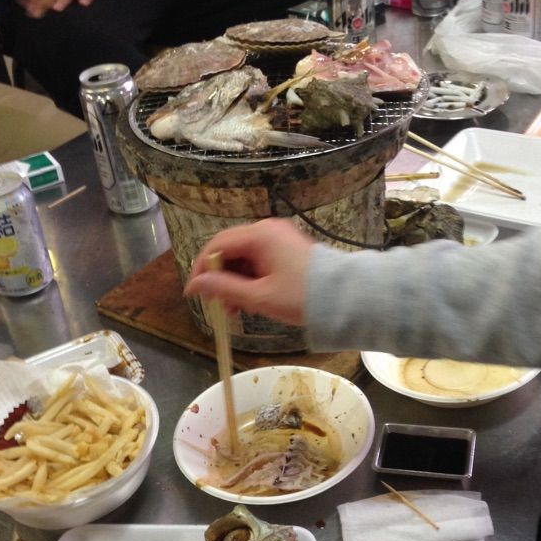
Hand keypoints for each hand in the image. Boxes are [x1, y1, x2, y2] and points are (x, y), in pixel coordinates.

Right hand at [184, 219, 316, 326]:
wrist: (346, 298)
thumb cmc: (302, 297)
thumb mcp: (259, 297)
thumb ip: (224, 289)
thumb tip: (195, 285)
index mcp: (260, 235)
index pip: (217, 245)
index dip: (201, 269)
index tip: (194, 293)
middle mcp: (268, 230)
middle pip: (229, 250)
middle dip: (220, 278)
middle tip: (217, 306)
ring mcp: (279, 238)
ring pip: (243, 257)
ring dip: (234, 282)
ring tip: (235, 310)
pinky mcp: (287, 249)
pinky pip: (259, 260)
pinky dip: (250, 279)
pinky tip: (250, 301)